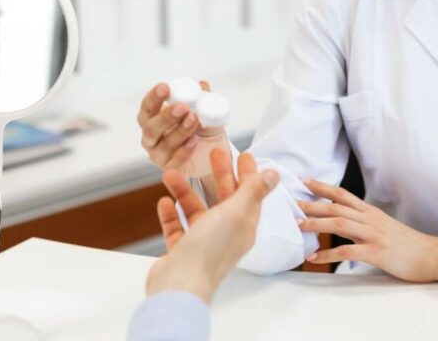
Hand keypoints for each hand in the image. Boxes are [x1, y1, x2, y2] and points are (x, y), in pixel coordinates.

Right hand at [136, 80, 229, 176]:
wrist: (214, 152)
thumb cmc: (202, 127)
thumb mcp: (205, 109)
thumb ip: (202, 97)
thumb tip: (202, 84)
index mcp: (153, 118)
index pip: (147, 108)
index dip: (153, 98)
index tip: (165, 87)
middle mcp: (151, 137)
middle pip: (150, 128)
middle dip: (166, 116)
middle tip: (183, 107)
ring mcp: (159, 155)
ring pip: (163, 145)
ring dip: (180, 131)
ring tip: (195, 120)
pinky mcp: (170, 169)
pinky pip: (173, 164)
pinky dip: (184, 152)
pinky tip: (195, 141)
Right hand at [146, 149, 279, 301]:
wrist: (181, 285)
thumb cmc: (211, 248)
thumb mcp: (236, 212)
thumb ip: (252, 191)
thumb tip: (274, 175)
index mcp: (244, 226)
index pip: (250, 194)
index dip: (248, 173)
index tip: (243, 154)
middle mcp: (226, 235)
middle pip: (225, 199)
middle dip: (220, 175)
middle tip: (213, 153)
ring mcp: (203, 244)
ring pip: (197, 211)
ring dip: (185, 192)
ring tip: (171, 173)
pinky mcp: (182, 252)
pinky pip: (178, 229)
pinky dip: (172, 215)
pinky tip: (164, 202)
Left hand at [297, 178, 437, 282]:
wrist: (430, 256)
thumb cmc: (407, 244)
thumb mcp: (384, 226)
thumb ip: (364, 223)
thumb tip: (344, 223)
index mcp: (371, 212)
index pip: (343, 194)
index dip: (323, 187)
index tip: (305, 181)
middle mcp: (370, 219)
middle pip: (336, 207)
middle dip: (313, 203)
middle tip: (294, 202)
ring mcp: (373, 235)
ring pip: (339, 224)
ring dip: (317, 224)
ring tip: (299, 225)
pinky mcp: (375, 252)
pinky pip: (346, 251)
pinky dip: (328, 254)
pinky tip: (315, 258)